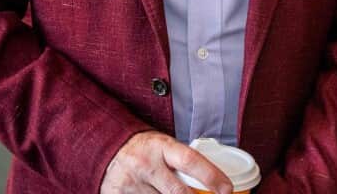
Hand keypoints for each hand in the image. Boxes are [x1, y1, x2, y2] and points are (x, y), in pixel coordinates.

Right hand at [101, 131, 232, 193]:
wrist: (109, 148)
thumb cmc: (146, 149)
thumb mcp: (166, 148)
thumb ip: (183, 163)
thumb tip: (214, 181)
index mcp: (162, 147)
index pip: (191, 161)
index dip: (211, 176)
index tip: (226, 189)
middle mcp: (146, 164)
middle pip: (178, 192)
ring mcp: (131, 183)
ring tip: (166, 189)